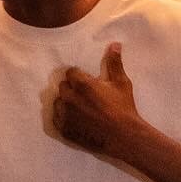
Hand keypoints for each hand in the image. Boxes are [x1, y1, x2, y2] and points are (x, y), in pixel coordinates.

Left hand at [54, 42, 142, 158]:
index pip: (70, 72)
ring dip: (66, 102)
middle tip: (86, 96)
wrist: (124, 137)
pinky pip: (56, 118)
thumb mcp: (121, 83)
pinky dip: (63, 117)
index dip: (80, 76)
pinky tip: (76, 119)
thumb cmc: (124, 108)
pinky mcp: (64, 129)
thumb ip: (114, 63)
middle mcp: (69, 98)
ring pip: (58, 102)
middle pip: (63, 86)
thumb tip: (114, 44)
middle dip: (72, 89)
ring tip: (80, 108)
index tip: (88, 83)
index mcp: (82, 84)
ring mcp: (65, 115)